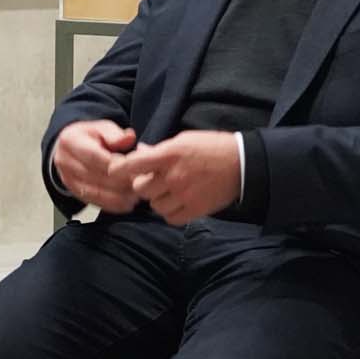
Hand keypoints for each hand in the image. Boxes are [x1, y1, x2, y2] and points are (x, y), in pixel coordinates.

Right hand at [52, 119, 140, 213]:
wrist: (69, 149)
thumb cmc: (89, 137)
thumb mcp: (101, 128)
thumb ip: (115, 134)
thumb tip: (129, 138)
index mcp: (70, 141)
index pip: (94, 156)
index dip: (116, 164)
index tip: (134, 168)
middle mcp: (65, 162)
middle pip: (96, 176)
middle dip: (121, 181)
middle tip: (141, 183)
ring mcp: (68, 179)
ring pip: (96, 192)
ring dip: (119, 196)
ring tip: (137, 194)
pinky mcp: (75, 193)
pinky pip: (95, 202)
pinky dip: (113, 205)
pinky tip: (128, 203)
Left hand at [114, 131, 240, 225]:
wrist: (243, 164)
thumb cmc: (212, 147)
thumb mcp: (184, 140)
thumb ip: (160, 150)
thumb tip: (139, 153)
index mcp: (170, 154)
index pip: (134, 165)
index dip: (120, 170)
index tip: (116, 172)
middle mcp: (174, 176)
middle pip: (141, 189)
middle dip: (144, 185)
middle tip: (154, 181)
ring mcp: (184, 195)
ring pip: (154, 205)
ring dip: (158, 200)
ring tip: (170, 191)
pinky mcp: (195, 210)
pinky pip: (170, 218)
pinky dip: (170, 212)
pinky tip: (177, 203)